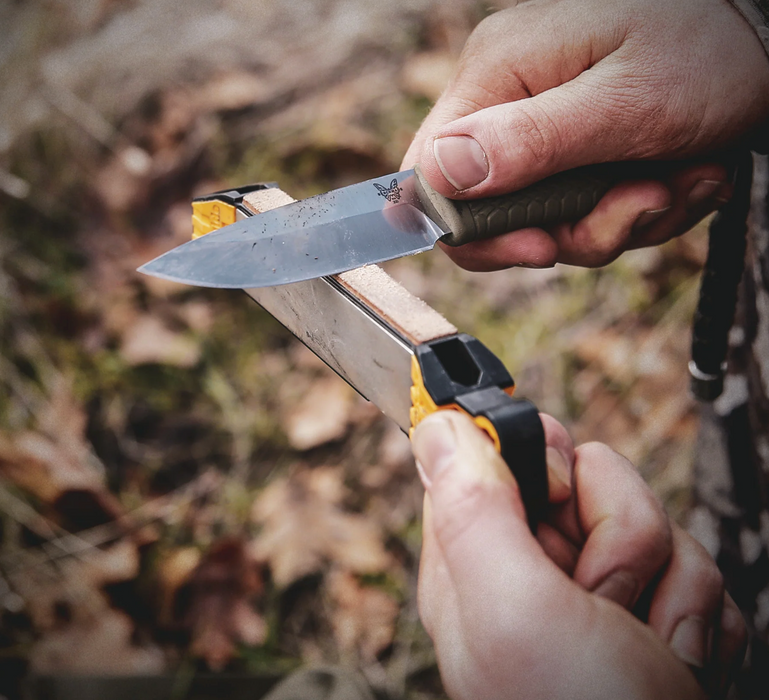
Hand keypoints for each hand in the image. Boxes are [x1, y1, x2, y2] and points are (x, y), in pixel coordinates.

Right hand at [401, 0, 768, 269]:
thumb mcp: (623, 103)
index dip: (475, 233)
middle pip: (494, 214)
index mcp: (497, 74)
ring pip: (548, 222)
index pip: (432, 178)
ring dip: (619, 221)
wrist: (768, 36)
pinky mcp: (575, 151)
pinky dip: (638, 211)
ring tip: (682, 180)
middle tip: (642, 202)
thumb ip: (528, 143)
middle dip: (573, 230)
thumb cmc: (707, 48)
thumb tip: (439, 177)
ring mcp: (542, 130)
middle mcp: (508, 103)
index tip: (542, 246)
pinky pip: (585, 212)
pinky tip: (683, 176)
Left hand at [411, 412, 745, 698]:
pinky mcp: (652, 609)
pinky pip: (690, 563)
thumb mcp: (516, 610)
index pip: (498, 456)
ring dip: (664, 582)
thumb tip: (439, 426)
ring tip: (645, 643)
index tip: (560, 495)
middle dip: (617, 532)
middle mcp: (530, 571)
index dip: (541, 461)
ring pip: (646, 520)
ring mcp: (595, 592)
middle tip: (604, 594)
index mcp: (477, 560)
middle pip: (583, 478)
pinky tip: (676, 657)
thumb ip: (474, 512)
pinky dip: (697, 610)